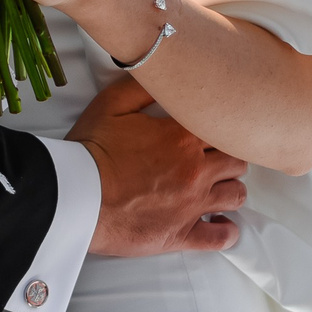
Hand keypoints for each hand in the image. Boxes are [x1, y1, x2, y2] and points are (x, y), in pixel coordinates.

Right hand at [69, 75, 248, 256]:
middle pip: (236, 160)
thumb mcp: (111, 103)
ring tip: (217, 187)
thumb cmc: (91, 150)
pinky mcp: (181, 234)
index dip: (218, 128)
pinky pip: (219, 238)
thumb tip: (162, 73)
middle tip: (214, 158)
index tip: (209, 131)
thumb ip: (142, 86)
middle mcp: (195, 170)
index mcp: (182, 137)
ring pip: (235, 195)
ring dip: (229, 188)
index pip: (223, 128)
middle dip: (228, 156)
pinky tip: (220, 224)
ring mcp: (191, 205)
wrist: (75, 195)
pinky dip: (225, 231)